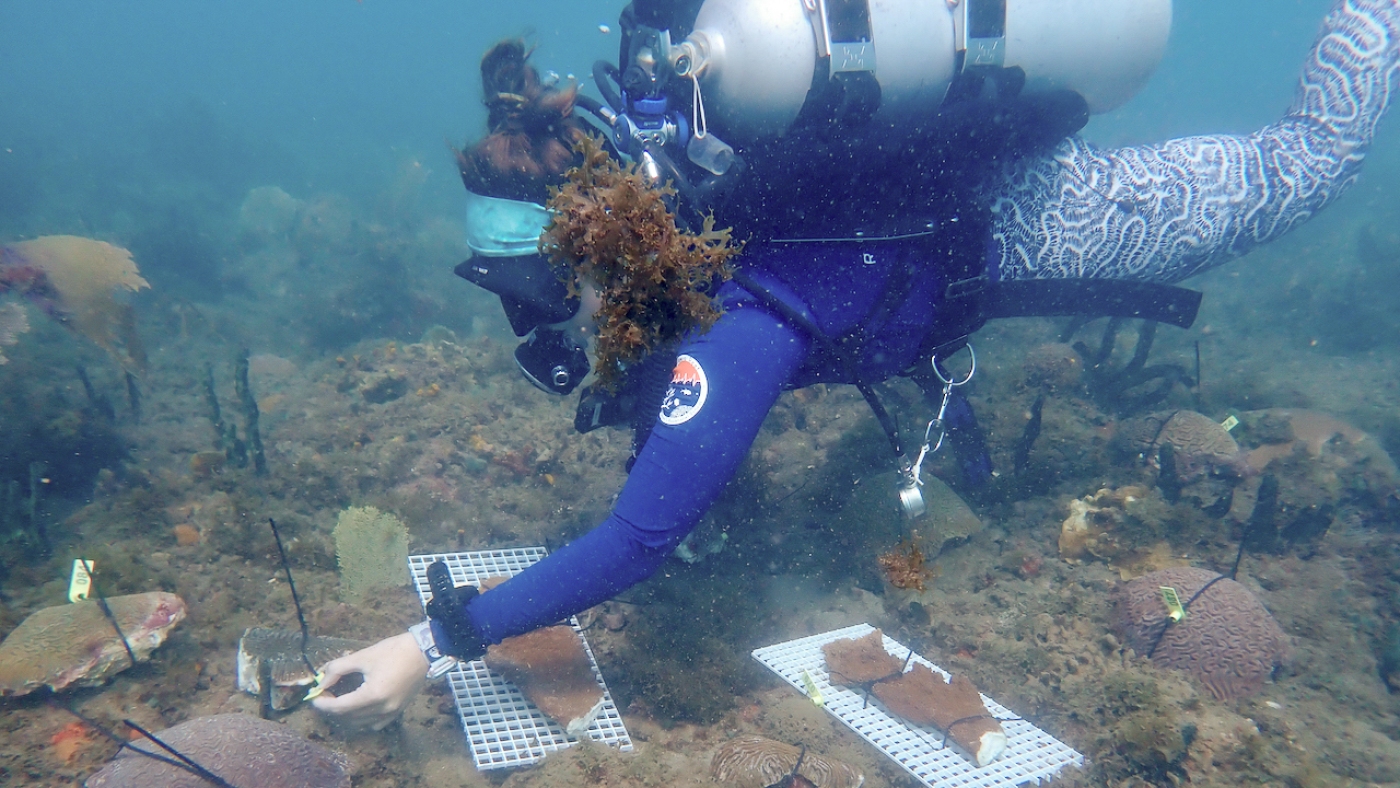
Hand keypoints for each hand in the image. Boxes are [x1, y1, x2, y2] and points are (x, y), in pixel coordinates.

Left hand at [311, 632, 428, 730]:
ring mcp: (391, 713)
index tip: (313, 696)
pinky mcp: (398, 711)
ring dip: (345, 714)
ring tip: (339, 698)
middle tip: (324, 693)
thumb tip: (320, 681)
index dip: (323, 703)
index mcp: (372, 695)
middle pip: (347, 717)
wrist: (423, 651)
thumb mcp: (362, 656)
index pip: (339, 707)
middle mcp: (382, 709)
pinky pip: (374, 723)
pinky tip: (358, 706)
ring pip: (360, 723)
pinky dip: (362, 718)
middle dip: (332, 707)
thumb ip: (338, 669)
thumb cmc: (393, 651)